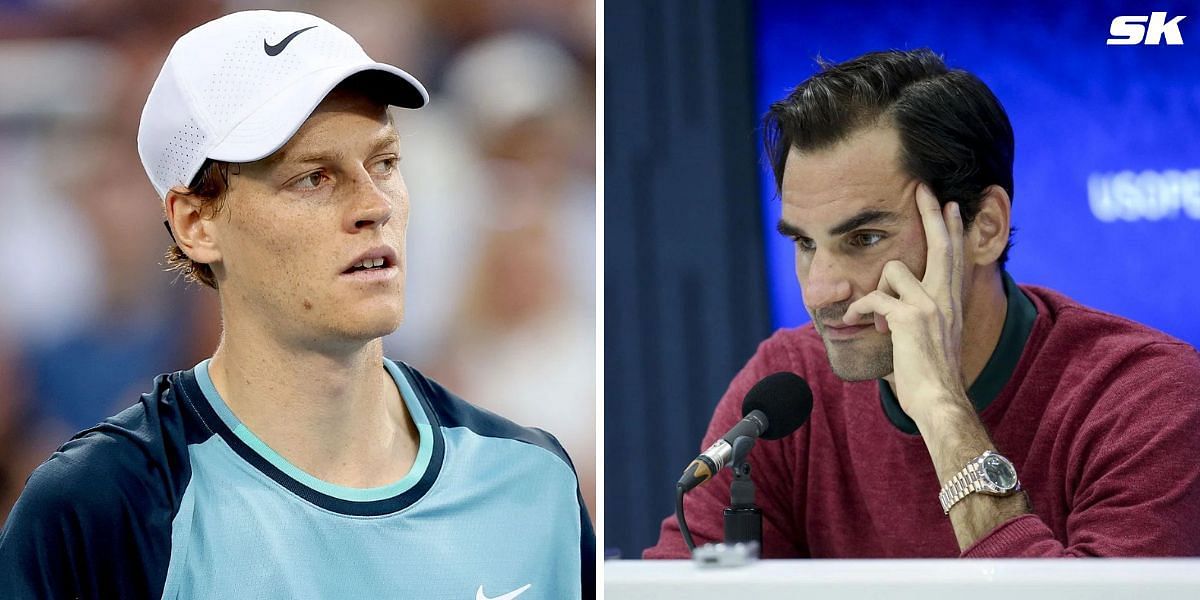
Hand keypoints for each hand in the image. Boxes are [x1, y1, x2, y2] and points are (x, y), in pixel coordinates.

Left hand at [842, 183, 967, 422]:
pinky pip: (873, 298)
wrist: (940, 401)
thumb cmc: (931, 378)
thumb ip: (918, 318)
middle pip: (940, 244)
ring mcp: (929, 305)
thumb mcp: (931, 340)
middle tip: (925, 188)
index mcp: (951, 302)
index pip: (954, 257)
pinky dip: (858, 310)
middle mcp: (945, 298)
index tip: (950, 205)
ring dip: (874, 291)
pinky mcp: (909, 317)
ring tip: (873, 319)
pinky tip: (857, 324)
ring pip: (892, 269)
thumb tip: (893, 310)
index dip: (951, 229)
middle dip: (932, 213)